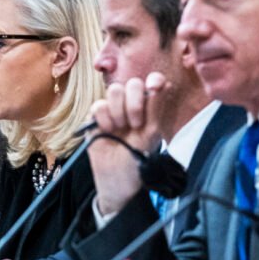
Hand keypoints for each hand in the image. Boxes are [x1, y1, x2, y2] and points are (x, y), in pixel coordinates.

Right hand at [86, 73, 167, 216]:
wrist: (118, 179)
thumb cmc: (138, 159)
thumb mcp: (152, 134)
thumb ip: (156, 108)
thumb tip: (163, 83)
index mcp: (149, 108)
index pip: (152, 82)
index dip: (154, 80)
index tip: (154, 88)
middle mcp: (131, 105)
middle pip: (131, 83)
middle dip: (134, 102)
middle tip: (135, 124)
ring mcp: (112, 110)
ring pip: (114, 91)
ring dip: (119, 111)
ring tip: (120, 129)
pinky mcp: (95, 118)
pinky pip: (98, 105)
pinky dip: (104, 119)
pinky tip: (108, 132)